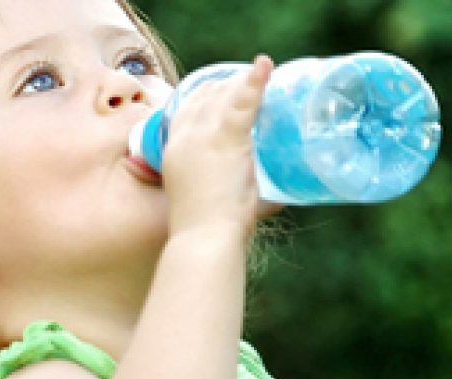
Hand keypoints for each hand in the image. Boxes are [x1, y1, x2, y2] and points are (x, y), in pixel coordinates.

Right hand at [161, 55, 273, 240]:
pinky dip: (255, 82)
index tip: (225, 91)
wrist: (203, 240)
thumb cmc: (207, 232)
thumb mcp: (208, 205)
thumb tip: (278, 203)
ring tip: (265, 73)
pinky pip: (242, 103)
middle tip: (252, 84)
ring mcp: (204, 138)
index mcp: (172, 150)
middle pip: (205, 96)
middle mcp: (184, 138)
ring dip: (243, 82)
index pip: (186, 108)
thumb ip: (236, 199)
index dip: (207, 94)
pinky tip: (266, 66)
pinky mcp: (226, 141)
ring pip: (224, 96)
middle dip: (228, 85)